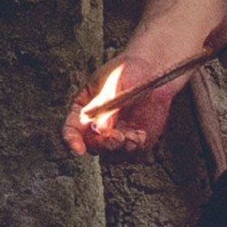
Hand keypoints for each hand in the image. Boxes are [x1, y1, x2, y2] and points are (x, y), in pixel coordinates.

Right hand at [62, 41, 193, 156]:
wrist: (154, 71)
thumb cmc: (129, 71)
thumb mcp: (115, 83)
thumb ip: (107, 105)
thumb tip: (102, 129)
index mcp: (84, 109)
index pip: (71, 129)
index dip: (72, 141)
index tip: (78, 150)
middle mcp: (97, 127)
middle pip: (92, 146)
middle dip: (104, 145)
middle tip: (118, 137)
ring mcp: (116, 135)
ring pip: (112, 155)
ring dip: (122, 149)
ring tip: (135, 135)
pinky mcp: (135, 141)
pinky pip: (133, 155)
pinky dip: (136, 149)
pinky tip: (142, 134)